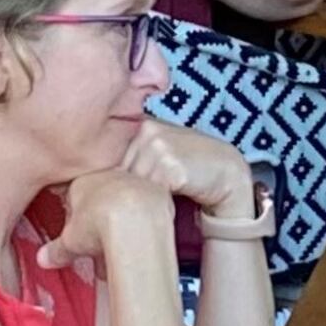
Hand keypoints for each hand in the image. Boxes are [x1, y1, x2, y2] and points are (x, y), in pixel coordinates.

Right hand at [38, 158, 188, 275]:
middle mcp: (110, 174)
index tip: (81, 230)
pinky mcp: (158, 190)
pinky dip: (147, 220)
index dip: (77, 214)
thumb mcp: (70, 241)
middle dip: (102, 216)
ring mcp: (135, 180)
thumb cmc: (97, 225)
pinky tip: (144, 235)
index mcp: (84, 181)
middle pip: (103, 194)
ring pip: (127, 198)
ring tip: (123, 243)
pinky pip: (150, 205)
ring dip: (125, 217)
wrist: (134, 221)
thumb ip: (56, 249)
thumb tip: (42, 259)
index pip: (76, 193)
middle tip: (102, 240)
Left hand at [114, 114, 261, 229]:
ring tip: (165, 195)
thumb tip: (97, 177)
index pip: (111, 155)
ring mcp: (159, 146)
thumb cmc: (193, 169)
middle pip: (119, 170)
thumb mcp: (161, 155)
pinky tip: (173, 197)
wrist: (228, 175)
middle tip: (150, 194)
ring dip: (143, 196)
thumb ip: (135, 158)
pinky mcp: (170, 165)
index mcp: (143, 125)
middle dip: (128, 188)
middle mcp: (148, 130)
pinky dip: (157, 200)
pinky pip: (149, 191)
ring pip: (132, 183)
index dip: (114, 177)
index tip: (122, 187)